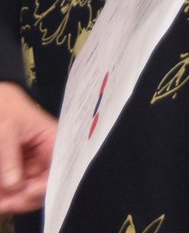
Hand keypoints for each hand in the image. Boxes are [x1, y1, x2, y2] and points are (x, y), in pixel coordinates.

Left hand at [0, 83, 55, 213]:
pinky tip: (1, 198)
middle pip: (43, 183)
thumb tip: (15, 184)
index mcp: (52, 139)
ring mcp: (30, 164)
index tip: (29, 192)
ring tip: (0, 202)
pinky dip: (7, 196)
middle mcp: (44, 154)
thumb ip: (10, 157)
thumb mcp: (7, 131)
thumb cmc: (5, 108)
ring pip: (27, 190)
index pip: (60, 165)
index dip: (48, 182)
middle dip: (25, 197)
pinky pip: (14, 188)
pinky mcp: (16, 170)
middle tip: (7, 203)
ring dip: (14, 199)